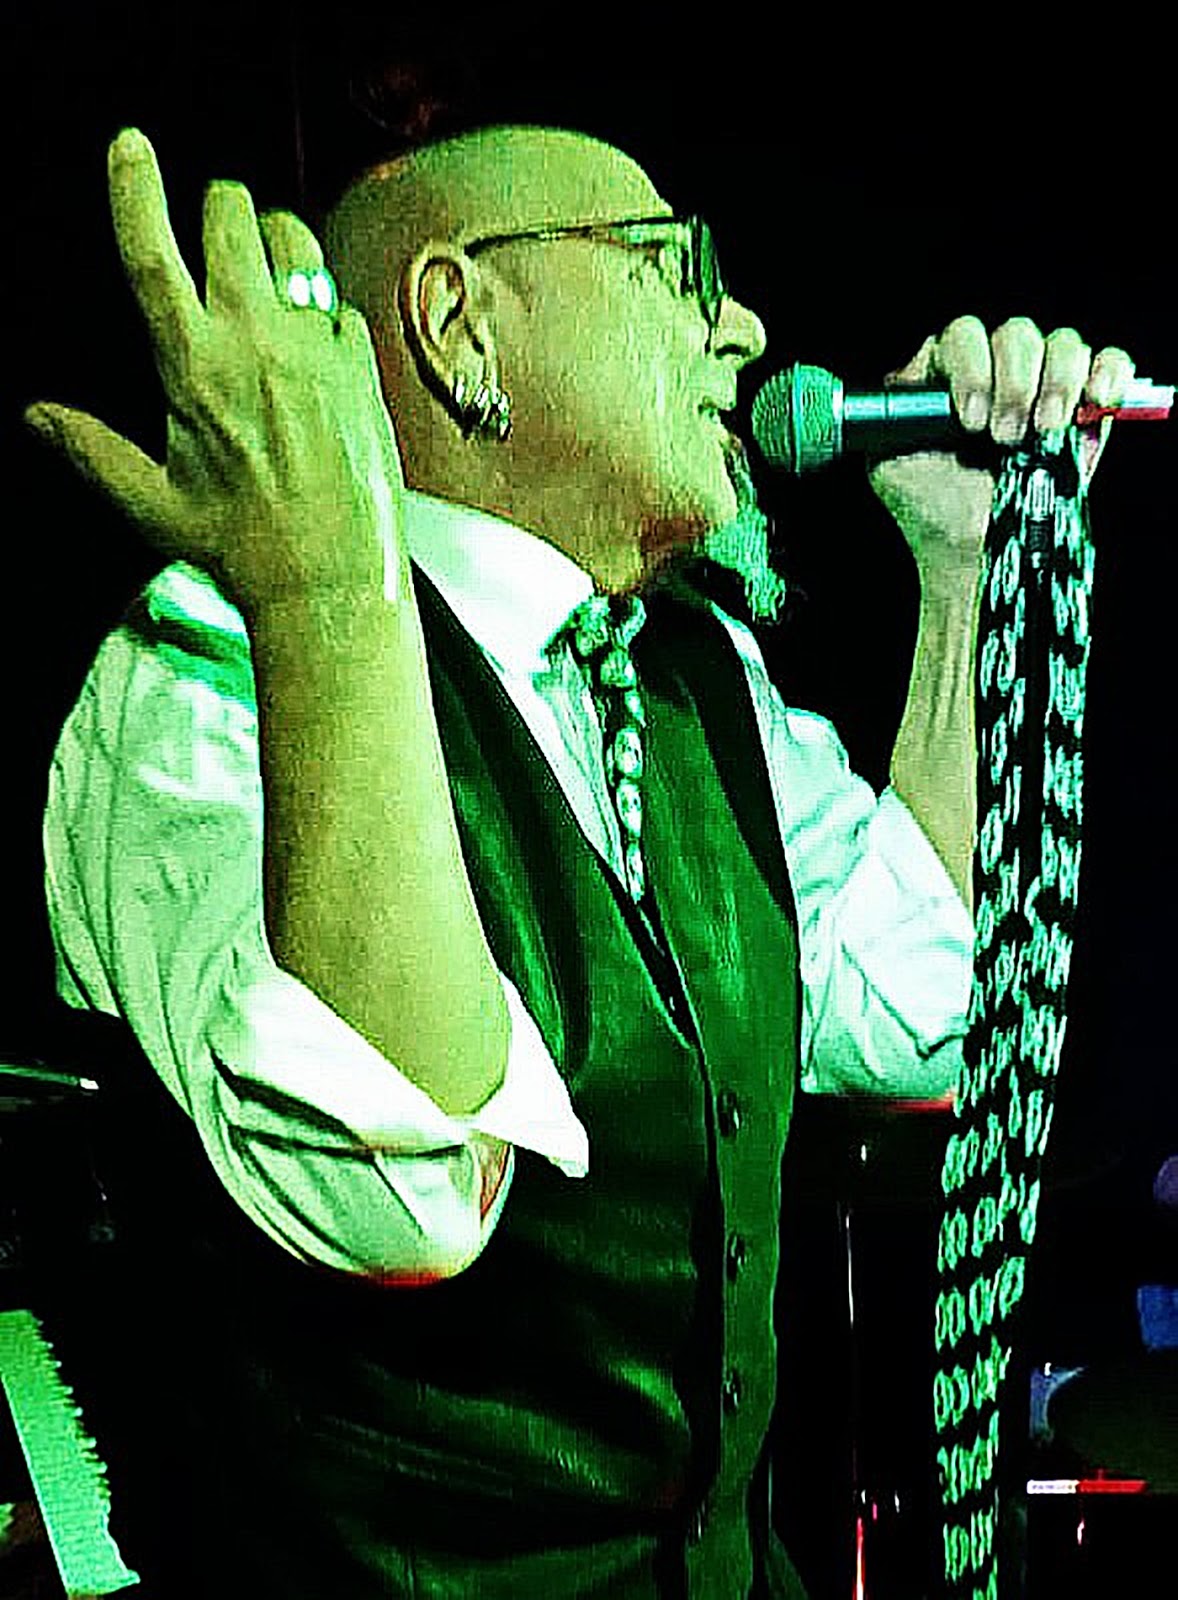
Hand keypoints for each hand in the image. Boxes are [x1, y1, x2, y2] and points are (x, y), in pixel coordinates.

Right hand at [23, 127, 405, 609]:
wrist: (333, 581)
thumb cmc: (241, 547)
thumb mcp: (151, 503)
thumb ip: (91, 449)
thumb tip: (37, 417)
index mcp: (192, 364)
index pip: (151, 250)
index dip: (134, 187)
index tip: (130, 145)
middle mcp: (256, 339)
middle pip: (233, 214)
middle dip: (220, 208)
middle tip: (218, 232)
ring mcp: (315, 346)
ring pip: (296, 239)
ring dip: (276, 240)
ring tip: (268, 275)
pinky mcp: (362, 365)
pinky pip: (342, 302)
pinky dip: (325, 310)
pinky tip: (316, 350)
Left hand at [868, 316, 1135, 577]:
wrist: (972, 549)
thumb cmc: (931, 508)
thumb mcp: (889, 462)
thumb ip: (891, 416)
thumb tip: (905, 379)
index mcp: (948, 373)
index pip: (963, 336)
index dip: (971, 368)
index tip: (970, 419)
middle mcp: (997, 368)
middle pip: (1017, 334)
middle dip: (1014, 383)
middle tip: (1004, 438)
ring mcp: (1043, 384)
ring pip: (1064, 344)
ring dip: (1057, 384)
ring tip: (1041, 434)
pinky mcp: (1085, 407)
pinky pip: (1109, 364)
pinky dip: (1109, 375)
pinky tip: (1096, 400)